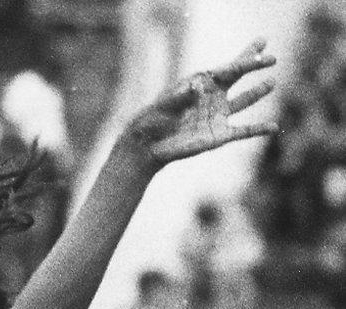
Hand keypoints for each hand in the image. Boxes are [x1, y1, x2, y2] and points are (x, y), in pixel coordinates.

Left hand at [123, 39, 278, 168]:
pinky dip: (258, 129)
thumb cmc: (156, 118)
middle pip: (239, 77)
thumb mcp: (166, 104)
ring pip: (244, 102)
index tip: (262, 47)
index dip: (247, 58)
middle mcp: (215, 97)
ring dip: (258, 92)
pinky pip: (243, 132)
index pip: (229, 68)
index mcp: (204, 83)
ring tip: (272, 82)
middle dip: (255, 66)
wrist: (151, 144)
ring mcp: (218, 116)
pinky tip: (274, 127)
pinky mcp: (219, 136)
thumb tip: (198, 87)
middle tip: (273, 57)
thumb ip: (182, 95)